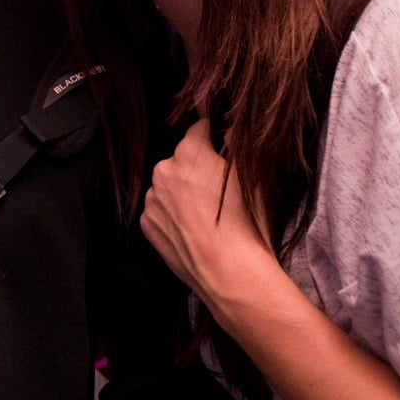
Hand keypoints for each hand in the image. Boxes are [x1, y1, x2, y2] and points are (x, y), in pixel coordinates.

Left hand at [139, 118, 278, 305]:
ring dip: (182, 194)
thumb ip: (239, 145)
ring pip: (168, 187)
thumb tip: (233, 127)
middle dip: (196, 169)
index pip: (199, 129)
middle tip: (218, 191)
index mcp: (189, 152)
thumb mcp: (252, 176)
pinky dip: (172, 217)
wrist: (229, 272)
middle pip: (181, 161)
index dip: (212, 135)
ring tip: (206, 216)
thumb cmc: (246, 223)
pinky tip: (193, 231)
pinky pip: (160, 212)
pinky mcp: (147, 225)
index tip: (220, 143)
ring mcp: (152, 199)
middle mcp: (163, 170)